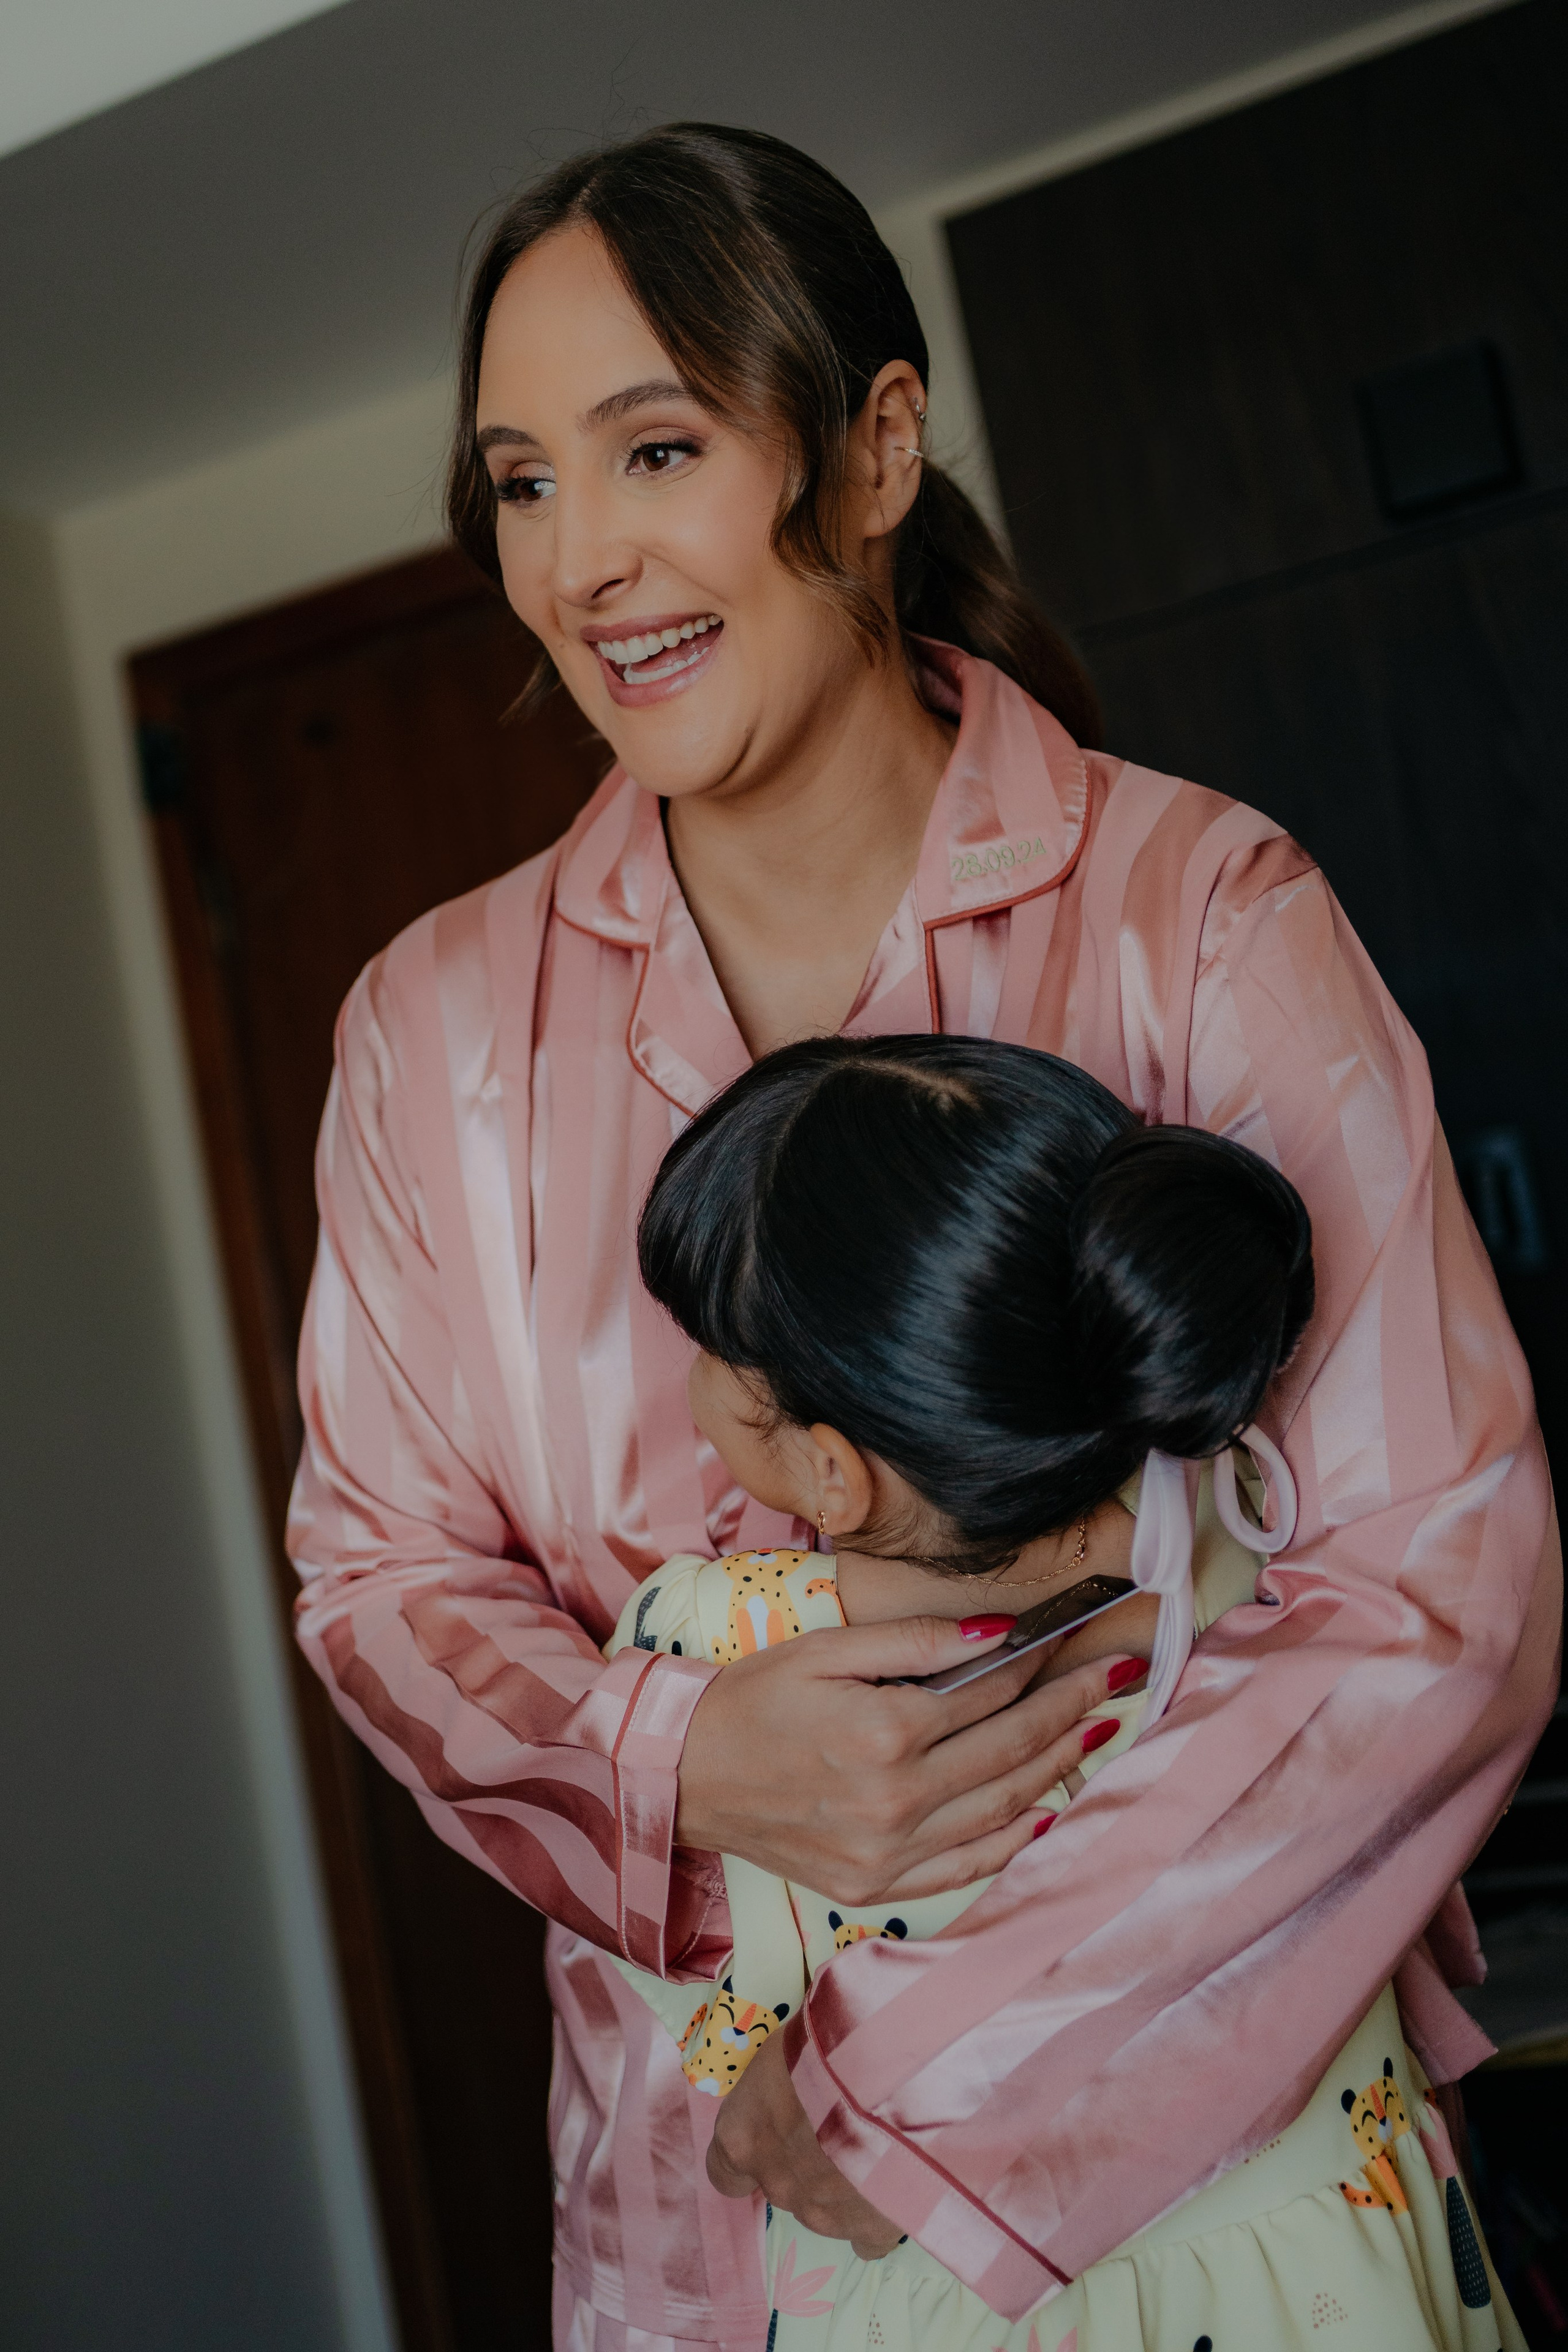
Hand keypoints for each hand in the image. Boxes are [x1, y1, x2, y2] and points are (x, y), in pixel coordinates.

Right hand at [676, 1615, 1131, 1903]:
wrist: (684, 1776)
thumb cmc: (752, 1700)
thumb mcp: (825, 1650)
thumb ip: (914, 1641)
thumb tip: (998, 1633)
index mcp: (884, 1733)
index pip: (989, 1694)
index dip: (1042, 1665)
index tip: (1083, 1642)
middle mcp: (895, 1800)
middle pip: (1010, 1750)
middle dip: (1071, 1710)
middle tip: (1117, 1679)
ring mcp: (887, 1854)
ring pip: (1000, 1810)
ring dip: (1057, 1768)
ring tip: (1096, 1731)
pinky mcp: (873, 1887)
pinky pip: (964, 1868)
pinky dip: (1012, 1841)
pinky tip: (1044, 1811)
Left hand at [707, 2031, 902, 2259]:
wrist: (896, 2079)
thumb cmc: (830, 2046)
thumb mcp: (786, 2050)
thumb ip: (778, 2085)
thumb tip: (790, 2078)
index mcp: (743, 2139)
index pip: (725, 2171)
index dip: (752, 2151)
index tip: (775, 2130)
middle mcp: (777, 2184)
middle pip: (784, 2182)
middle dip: (809, 2158)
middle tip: (841, 2120)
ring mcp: (824, 2214)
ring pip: (826, 2207)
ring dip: (844, 2182)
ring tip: (877, 2141)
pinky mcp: (873, 2228)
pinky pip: (868, 2234)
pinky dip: (878, 2213)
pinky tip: (896, 2181)